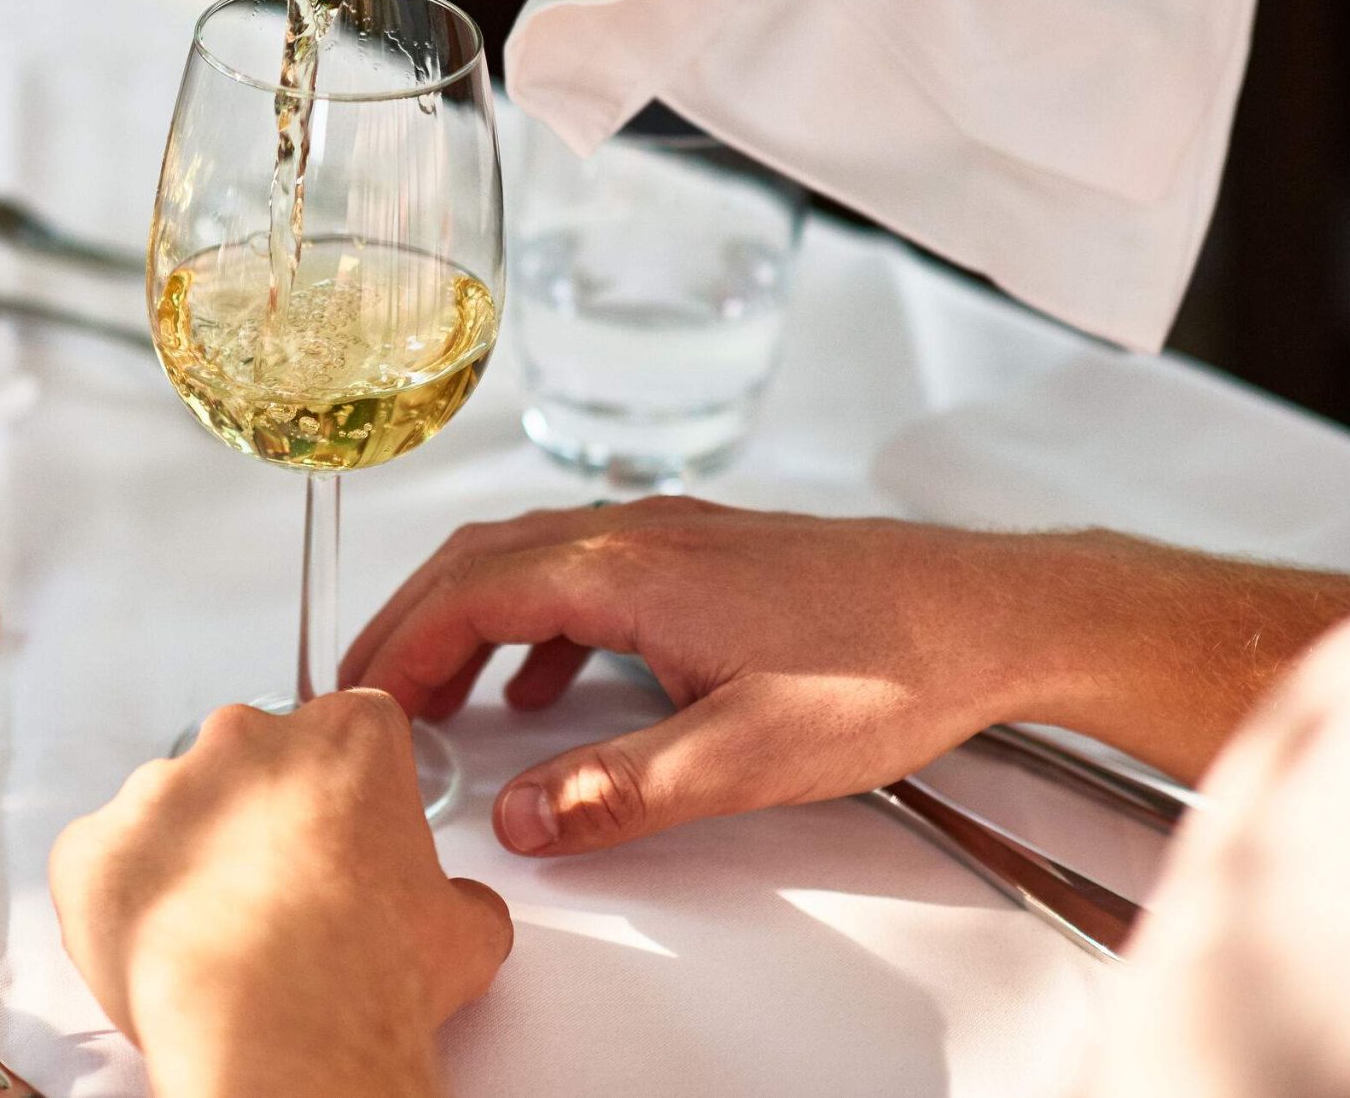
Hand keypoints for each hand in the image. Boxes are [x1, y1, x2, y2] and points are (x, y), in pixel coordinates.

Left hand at [49, 692, 509, 1097]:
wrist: (281, 1023)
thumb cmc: (369, 969)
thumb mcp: (464, 930)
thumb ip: (456, 895)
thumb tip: (457, 913)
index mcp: (346, 735)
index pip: (350, 734)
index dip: (350, 795)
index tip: (347, 840)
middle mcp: (248, 738)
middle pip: (253, 761)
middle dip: (265, 819)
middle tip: (286, 898)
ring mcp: (162, 785)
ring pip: (174, 812)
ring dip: (193, 860)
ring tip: (224, 938)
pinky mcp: (94, 845)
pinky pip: (104, 863)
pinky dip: (126, 902)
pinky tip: (164, 951)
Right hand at [342, 500, 1349, 858]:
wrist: (993, 615)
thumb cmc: (889, 667)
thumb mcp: (748, 756)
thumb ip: (622, 790)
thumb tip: (522, 817)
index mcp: (630, 568)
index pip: (469, 590)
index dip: (397, 644)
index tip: (356, 698)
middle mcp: (641, 532)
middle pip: (483, 558)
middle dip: (412, 624)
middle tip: (367, 693)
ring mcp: (675, 535)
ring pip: (532, 558)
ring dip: (469, 620)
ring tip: (438, 696)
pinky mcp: (708, 556)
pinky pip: (585, 572)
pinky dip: (535, 621)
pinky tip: (549, 681)